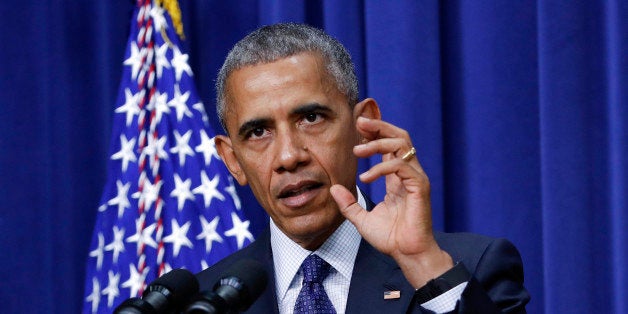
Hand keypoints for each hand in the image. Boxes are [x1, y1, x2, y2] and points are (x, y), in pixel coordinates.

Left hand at [330, 116, 451, 287]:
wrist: (406, 253)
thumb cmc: (390, 238)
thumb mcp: (361, 219)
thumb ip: (348, 203)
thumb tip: (333, 188)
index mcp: (397, 178)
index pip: (390, 145)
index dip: (375, 133)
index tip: (357, 128)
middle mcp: (408, 173)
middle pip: (399, 137)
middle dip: (379, 126)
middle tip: (359, 123)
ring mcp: (415, 178)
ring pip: (402, 144)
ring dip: (377, 142)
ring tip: (357, 150)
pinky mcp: (419, 186)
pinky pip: (400, 166)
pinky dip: (381, 167)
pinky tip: (365, 177)